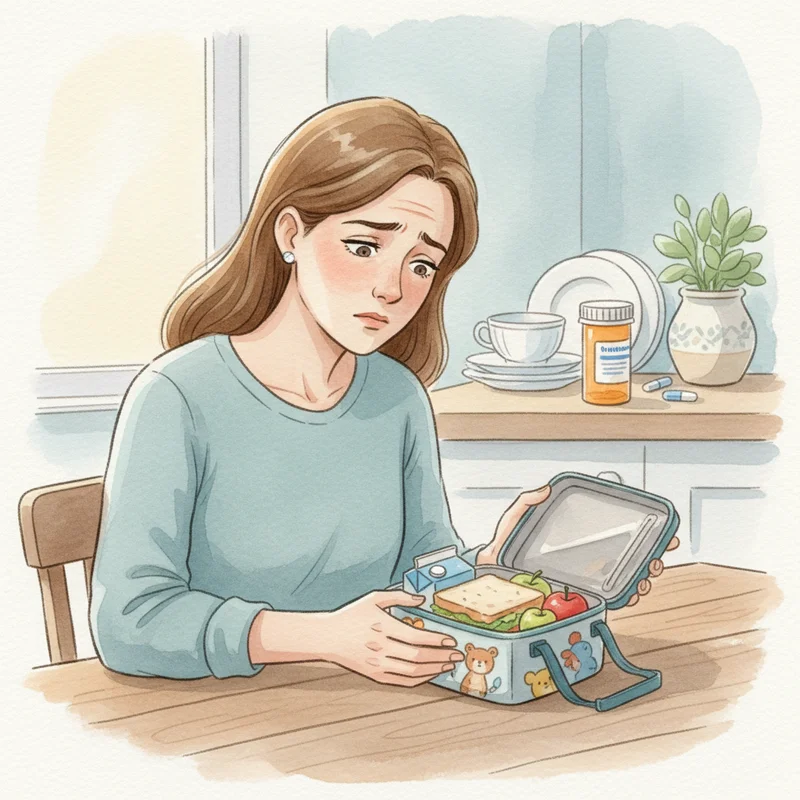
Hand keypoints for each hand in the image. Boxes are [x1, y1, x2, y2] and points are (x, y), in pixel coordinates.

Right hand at [320, 590, 464, 686]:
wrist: (329, 636)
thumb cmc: (352, 615)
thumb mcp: (374, 598)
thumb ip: (399, 596)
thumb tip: (421, 599)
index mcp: (382, 626)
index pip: (416, 637)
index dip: (436, 640)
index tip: (451, 640)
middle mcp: (381, 647)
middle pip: (418, 657)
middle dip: (441, 656)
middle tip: (457, 654)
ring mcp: (378, 664)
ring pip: (412, 671)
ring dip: (434, 669)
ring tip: (448, 665)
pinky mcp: (375, 675)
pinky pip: (402, 681)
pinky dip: (419, 679)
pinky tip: (430, 674)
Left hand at [475, 485, 680, 605]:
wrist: (491, 578)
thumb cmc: (503, 547)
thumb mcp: (514, 519)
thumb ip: (528, 502)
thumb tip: (546, 488)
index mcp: (579, 539)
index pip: (619, 534)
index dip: (646, 533)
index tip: (666, 531)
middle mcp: (588, 559)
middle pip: (631, 558)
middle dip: (653, 558)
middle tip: (658, 558)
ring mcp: (587, 580)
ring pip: (626, 580)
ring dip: (645, 578)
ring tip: (648, 575)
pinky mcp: (581, 600)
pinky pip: (610, 602)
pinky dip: (627, 598)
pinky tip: (634, 593)